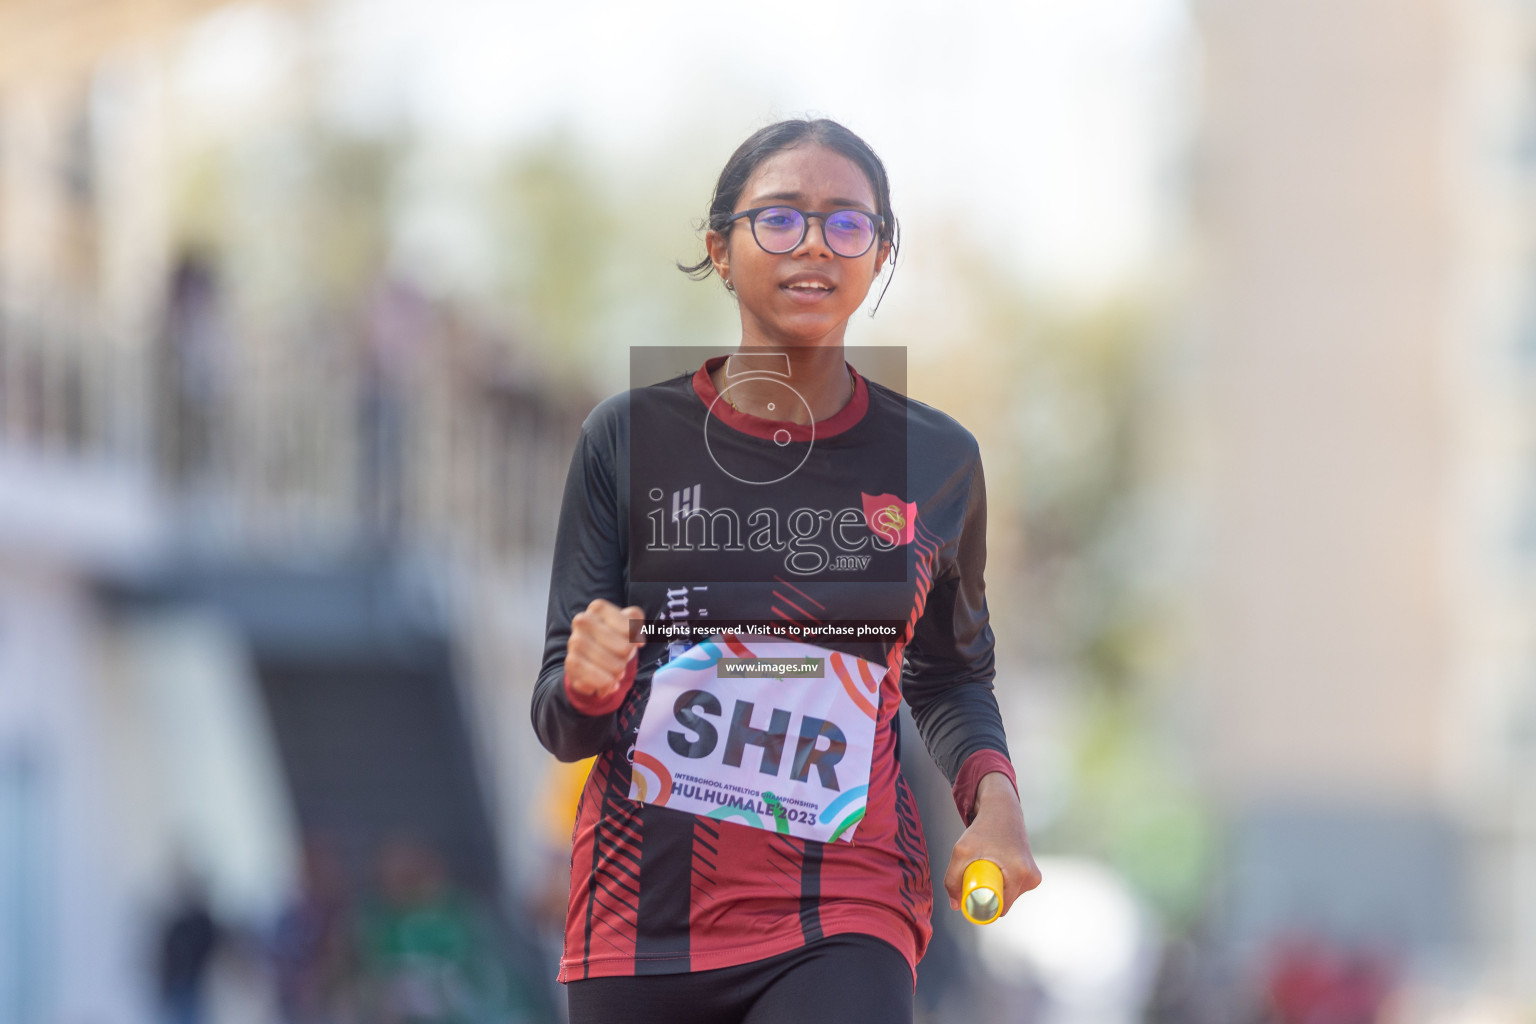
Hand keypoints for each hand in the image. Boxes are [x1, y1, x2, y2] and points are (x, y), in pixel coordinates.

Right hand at [565, 599, 644, 701]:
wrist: (588, 661)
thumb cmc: (613, 639)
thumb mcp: (630, 625)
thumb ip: (637, 624)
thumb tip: (638, 640)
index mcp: (598, 608)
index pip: (630, 629)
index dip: (635, 640)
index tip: (632, 642)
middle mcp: (582, 621)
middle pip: (624, 649)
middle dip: (626, 659)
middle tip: (620, 659)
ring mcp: (574, 641)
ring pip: (614, 666)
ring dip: (618, 674)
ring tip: (614, 672)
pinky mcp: (570, 662)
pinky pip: (601, 680)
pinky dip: (607, 686)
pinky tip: (606, 683)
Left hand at [943, 772, 1041, 916]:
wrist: (1002, 810)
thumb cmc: (983, 829)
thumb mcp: (961, 851)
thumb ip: (952, 879)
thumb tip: (956, 906)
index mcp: (1020, 873)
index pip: (1001, 907)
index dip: (983, 908)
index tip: (970, 898)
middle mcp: (1031, 877)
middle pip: (1004, 903)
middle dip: (988, 897)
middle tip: (974, 879)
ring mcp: (1034, 876)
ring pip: (1009, 896)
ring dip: (996, 889)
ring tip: (986, 870)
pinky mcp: (1032, 873)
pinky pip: (1014, 889)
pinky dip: (1002, 883)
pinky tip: (996, 869)